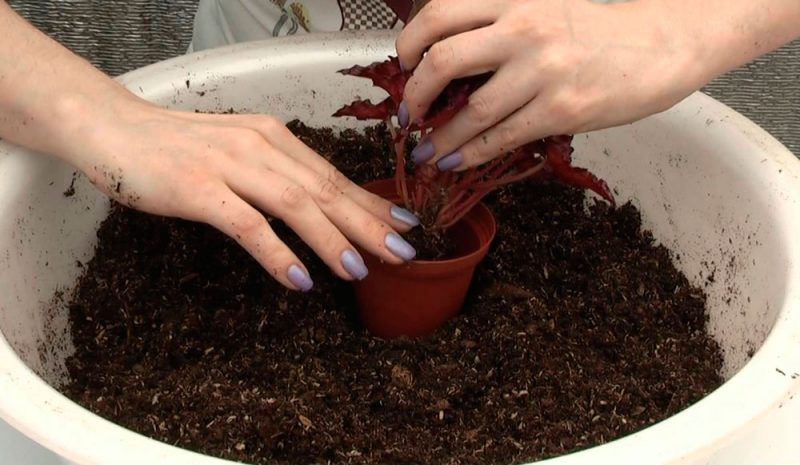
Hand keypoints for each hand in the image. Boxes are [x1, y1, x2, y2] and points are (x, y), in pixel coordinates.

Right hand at [61, 96, 419, 290]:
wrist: (114, 128)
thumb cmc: (178, 146)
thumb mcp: (238, 151)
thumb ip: (275, 174)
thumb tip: (316, 207)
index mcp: (274, 138)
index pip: (332, 175)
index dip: (370, 202)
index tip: (403, 224)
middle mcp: (260, 147)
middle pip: (325, 190)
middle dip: (368, 223)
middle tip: (403, 251)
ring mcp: (229, 166)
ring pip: (294, 205)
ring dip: (331, 239)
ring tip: (359, 269)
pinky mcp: (198, 188)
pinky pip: (247, 224)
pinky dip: (277, 253)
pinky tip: (300, 278)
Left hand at [395, 0, 702, 169]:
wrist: (658, 45)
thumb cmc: (595, 31)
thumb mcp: (540, 8)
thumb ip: (494, 27)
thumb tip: (440, 65)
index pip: (439, 13)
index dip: (409, 43)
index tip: (402, 65)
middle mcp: (523, 29)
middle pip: (442, 61)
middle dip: (414, 95)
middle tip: (408, 114)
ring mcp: (543, 71)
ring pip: (469, 111)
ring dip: (438, 138)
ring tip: (425, 151)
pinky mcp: (562, 109)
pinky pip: (501, 137)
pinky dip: (470, 153)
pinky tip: (456, 160)